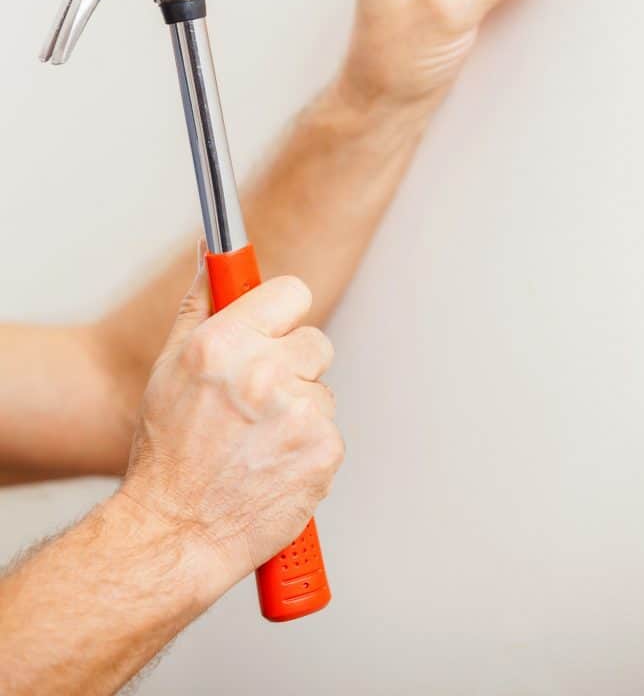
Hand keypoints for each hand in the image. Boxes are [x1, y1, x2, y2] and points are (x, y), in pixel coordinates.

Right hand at [120, 263, 342, 595]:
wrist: (177, 533)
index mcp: (224, 345)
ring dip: (299, 411)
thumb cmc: (168, 457)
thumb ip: (200, 303)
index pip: (292, 293)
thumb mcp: (170, 367)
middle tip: (257, 399)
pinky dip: (308, 448)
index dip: (283, 312)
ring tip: (257, 440)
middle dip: (293, 366)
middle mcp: (263, 373)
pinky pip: (330, 431)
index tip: (275, 326)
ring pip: (323, 392)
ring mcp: (299, 414)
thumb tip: (213, 255)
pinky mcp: (324, 451)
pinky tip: (273, 462)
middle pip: (316, 342)